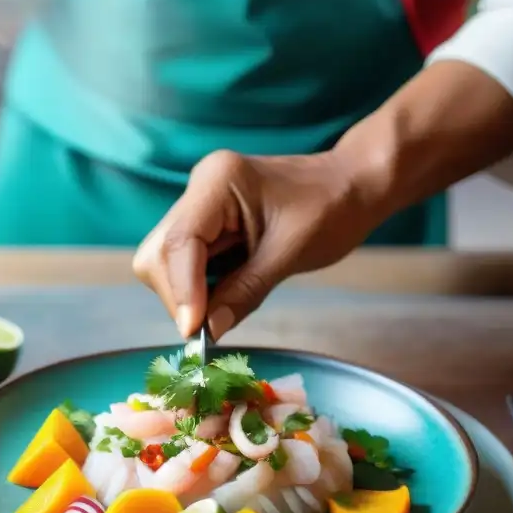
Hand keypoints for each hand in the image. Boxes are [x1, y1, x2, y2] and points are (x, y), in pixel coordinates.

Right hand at [132, 148, 378, 339]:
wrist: (352, 186)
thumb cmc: (332, 209)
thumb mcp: (291, 254)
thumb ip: (245, 291)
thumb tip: (209, 331)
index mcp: (219, 181)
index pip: (179, 242)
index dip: (182, 291)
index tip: (193, 332)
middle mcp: (200, 188)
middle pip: (159, 253)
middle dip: (179, 295)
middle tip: (208, 329)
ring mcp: (200, 205)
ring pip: (165, 261)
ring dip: (186, 294)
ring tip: (222, 310)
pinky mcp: (206, 224)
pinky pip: (184, 263)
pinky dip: (198, 288)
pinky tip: (223, 297)